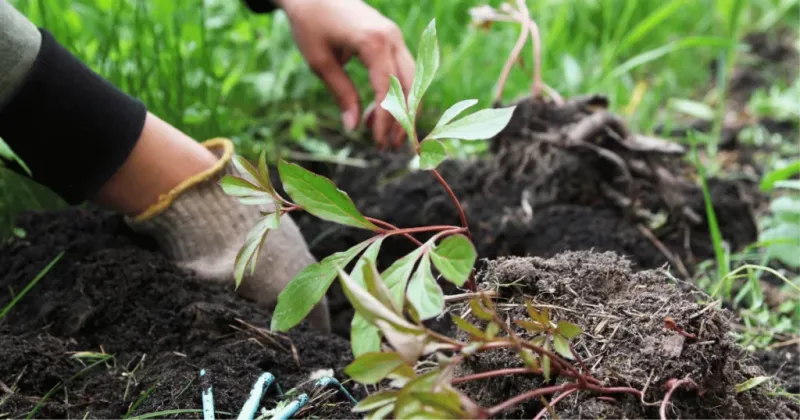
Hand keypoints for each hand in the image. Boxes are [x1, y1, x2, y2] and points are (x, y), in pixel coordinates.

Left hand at [277, 0, 414, 148]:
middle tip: (388, 147)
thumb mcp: (320, 63)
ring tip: (381, 133)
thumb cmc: (311, 24)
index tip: (378, 143)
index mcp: (373, 42)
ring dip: (401, 109)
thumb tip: (354, 128)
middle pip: (409, 87)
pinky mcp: (392, 39)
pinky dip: (395, 94)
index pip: (388, 89)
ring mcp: (395, 37)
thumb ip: (341, 94)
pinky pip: (403, 71)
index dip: (386, 120)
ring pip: (411, 80)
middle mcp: (392, 38)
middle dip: (402, 119)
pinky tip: (377, 112)